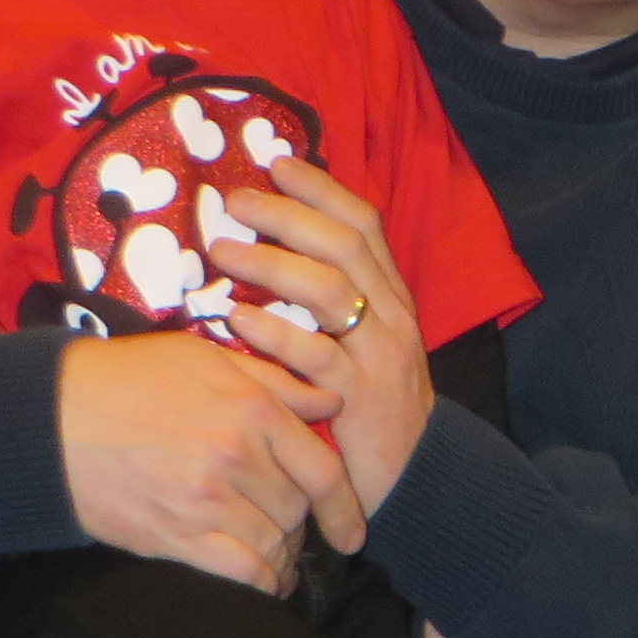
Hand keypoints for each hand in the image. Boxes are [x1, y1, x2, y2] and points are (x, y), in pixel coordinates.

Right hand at [60, 330, 356, 591]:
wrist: (47, 418)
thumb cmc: (125, 379)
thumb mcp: (204, 358)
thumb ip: (275, 381)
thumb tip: (332, 403)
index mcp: (252, 409)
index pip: (324, 470)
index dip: (345, 508)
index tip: (351, 532)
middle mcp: (237, 456)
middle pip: (298, 509)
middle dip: (302, 527)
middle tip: (294, 534)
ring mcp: (207, 500)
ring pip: (275, 544)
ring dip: (282, 557)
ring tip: (277, 559)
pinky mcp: (175, 536)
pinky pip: (242, 572)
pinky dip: (261, 584)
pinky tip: (263, 584)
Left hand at [217, 156, 432, 516]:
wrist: (415, 475)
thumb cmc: (372, 406)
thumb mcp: (364, 343)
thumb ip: (332, 300)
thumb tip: (272, 250)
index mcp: (392, 296)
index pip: (364, 225)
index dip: (322, 189)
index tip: (277, 163)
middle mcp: (392, 316)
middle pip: (343, 246)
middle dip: (286, 216)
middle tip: (235, 202)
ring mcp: (379, 354)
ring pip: (331, 290)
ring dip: (272, 266)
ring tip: (222, 253)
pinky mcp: (361, 396)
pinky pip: (316, 354)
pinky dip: (275, 333)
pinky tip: (238, 320)